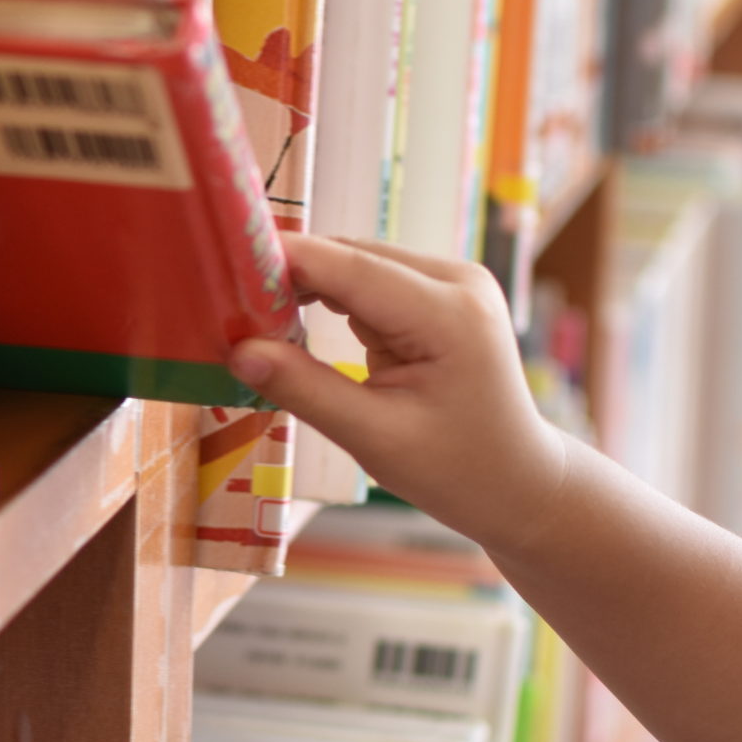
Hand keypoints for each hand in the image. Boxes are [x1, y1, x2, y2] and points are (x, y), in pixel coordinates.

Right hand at [228, 233, 569, 553]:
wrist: (519, 484)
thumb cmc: (456, 471)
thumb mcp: (374, 438)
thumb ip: (305, 390)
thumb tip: (237, 351)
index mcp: (449, 314)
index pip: (350, 267)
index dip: (283, 261)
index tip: (222, 267)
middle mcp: (457, 280)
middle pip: (351, 257)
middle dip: (290, 277)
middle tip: (227, 307)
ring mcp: (454, 283)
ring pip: (356, 265)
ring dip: (308, 289)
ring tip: (257, 324)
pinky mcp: (442, 294)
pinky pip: (371, 282)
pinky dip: (332, 300)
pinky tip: (299, 328)